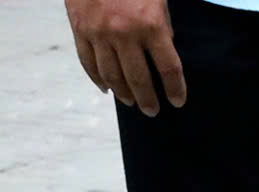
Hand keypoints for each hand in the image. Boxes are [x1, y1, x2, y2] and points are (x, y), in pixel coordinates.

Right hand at [66, 0, 183, 113]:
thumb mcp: (157, 3)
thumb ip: (162, 30)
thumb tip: (162, 59)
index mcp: (151, 26)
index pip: (169, 69)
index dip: (175, 89)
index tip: (177, 101)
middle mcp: (124, 33)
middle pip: (139, 79)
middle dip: (148, 99)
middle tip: (152, 111)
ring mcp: (99, 33)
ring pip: (112, 75)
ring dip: (123, 93)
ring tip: (131, 102)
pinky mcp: (79, 29)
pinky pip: (88, 62)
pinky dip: (97, 80)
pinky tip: (107, 89)